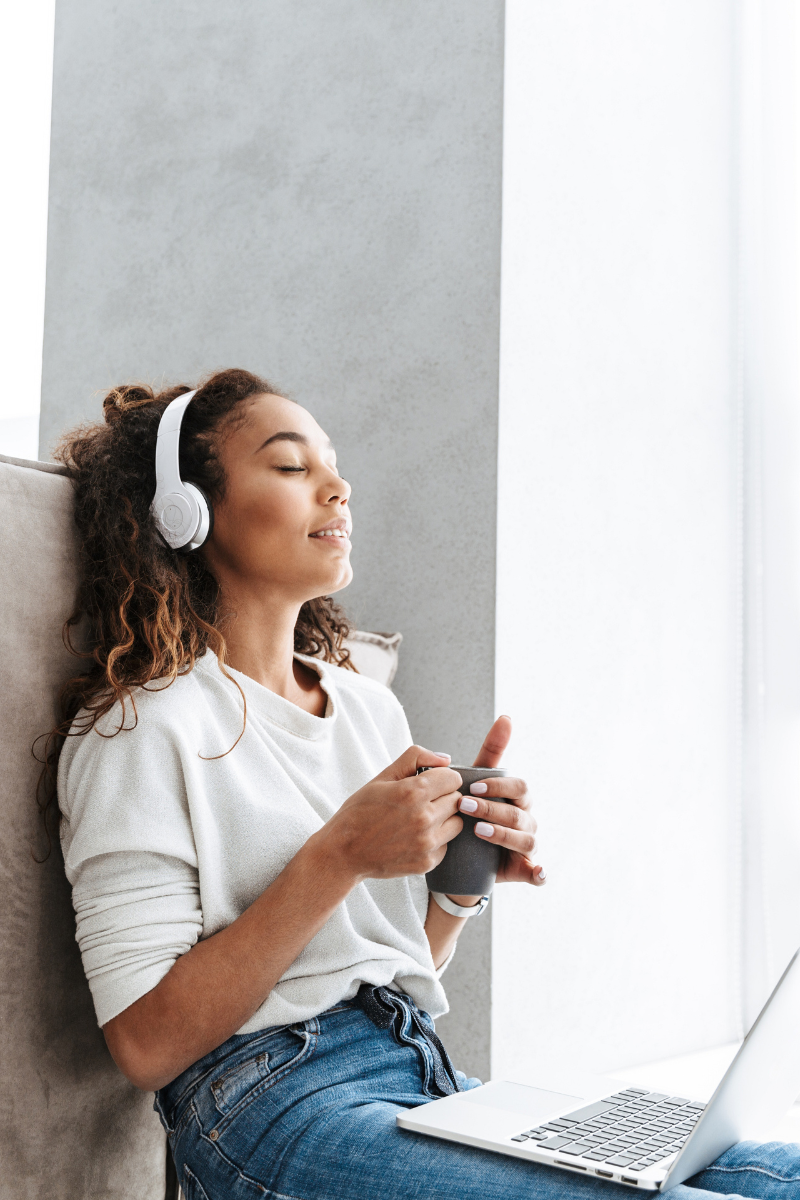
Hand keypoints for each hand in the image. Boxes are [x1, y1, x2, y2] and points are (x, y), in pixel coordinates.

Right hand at [318, 746, 463, 881]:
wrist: (343, 852)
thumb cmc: (360, 812)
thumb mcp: (382, 777)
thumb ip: (415, 758)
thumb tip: (445, 759)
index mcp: (413, 792)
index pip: (453, 779)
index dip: (442, 778)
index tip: (430, 783)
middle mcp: (423, 818)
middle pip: (456, 800)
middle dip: (442, 798)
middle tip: (420, 802)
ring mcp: (427, 843)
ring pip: (457, 823)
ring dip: (444, 819)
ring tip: (420, 820)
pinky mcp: (427, 862)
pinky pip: (446, 844)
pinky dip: (436, 840)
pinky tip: (414, 838)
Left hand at [465, 715, 544, 887]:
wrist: (460, 853)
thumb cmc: (473, 808)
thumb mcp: (477, 780)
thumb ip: (491, 752)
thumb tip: (507, 718)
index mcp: (518, 798)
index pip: (519, 787)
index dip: (498, 787)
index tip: (472, 787)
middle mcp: (527, 820)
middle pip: (521, 812)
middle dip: (493, 809)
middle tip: (464, 807)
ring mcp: (527, 845)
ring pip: (526, 840)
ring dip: (505, 836)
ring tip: (479, 832)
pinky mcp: (523, 869)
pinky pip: (538, 873)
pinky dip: (539, 873)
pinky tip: (535, 871)